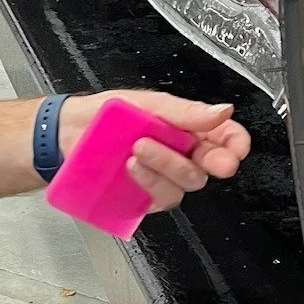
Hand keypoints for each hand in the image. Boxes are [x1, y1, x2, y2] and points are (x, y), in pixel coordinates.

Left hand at [59, 90, 250, 212]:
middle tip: (203, 155)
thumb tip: (223, 112)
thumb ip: (186, 112)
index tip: (235, 149)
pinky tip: (132, 168)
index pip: (225, 137)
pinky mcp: (145, 197)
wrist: (67, 134)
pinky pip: (160, 199)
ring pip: (186, 184)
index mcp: (187, 127)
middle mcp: (180, 154)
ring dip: (167, 166)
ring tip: (140, 149)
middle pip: (210, 166)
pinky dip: (149, 183)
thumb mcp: (148, 103)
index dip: (235, 144)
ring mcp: (163, 178)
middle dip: (210, 161)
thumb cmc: (105, 116)